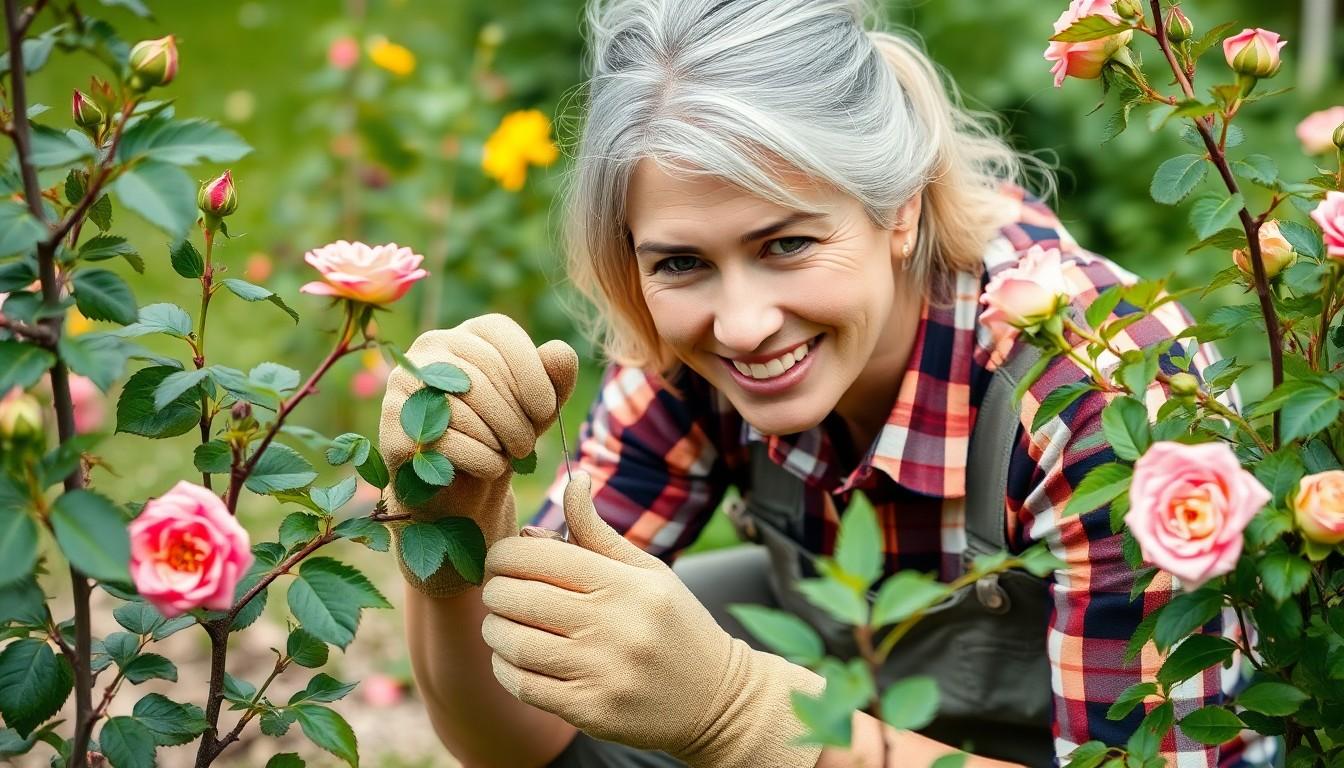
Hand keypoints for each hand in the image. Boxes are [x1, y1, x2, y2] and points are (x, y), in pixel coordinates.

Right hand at [379, 313, 577, 595]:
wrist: (465, 489)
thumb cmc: (505, 435)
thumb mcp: (540, 407)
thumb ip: (557, 376)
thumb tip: (560, 352)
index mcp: (468, 334)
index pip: (501, 335)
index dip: (531, 374)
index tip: (546, 411)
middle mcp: (429, 349)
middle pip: (484, 373)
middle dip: (517, 417)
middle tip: (527, 445)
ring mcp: (403, 386)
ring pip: (465, 408)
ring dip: (500, 440)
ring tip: (507, 455)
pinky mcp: (392, 428)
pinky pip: (446, 441)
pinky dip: (481, 460)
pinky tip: (490, 468)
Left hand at [481, 472, 824, 767]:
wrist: (715, 698)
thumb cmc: (674, 623)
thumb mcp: (647, 570)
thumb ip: (598, 532)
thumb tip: (573, 480)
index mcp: (622, 583)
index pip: (536, 556)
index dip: (504, 554)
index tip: (502, 560)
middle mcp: (611, 625)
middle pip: (515, 597)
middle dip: (494, 591)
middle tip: (498, 591)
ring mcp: (600, 671)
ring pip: (512, 643)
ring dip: (494, 630)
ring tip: (501, 623)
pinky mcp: (591, 710)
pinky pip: (523, 685)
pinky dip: (505, 668)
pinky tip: (513, 657)